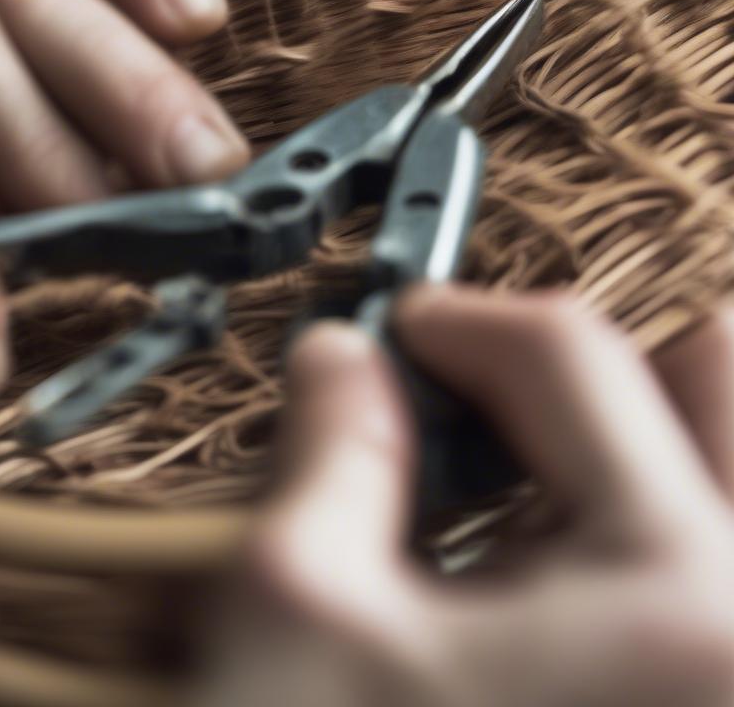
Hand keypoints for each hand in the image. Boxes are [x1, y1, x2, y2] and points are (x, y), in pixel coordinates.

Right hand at [199, 287, 733, 706]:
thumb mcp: (296, 621)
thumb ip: (330, 453)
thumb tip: (340, 358)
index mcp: (672, 609)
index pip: (569, 359)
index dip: (463, 318)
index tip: (406, 328)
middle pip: (722, 375)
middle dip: (601, 357)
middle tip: (498, 392)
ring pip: (730, 467)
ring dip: (637, 437)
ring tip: (533, 484)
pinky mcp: (697, 698)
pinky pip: (707, 566)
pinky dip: (642, 530)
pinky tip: (550, 578)